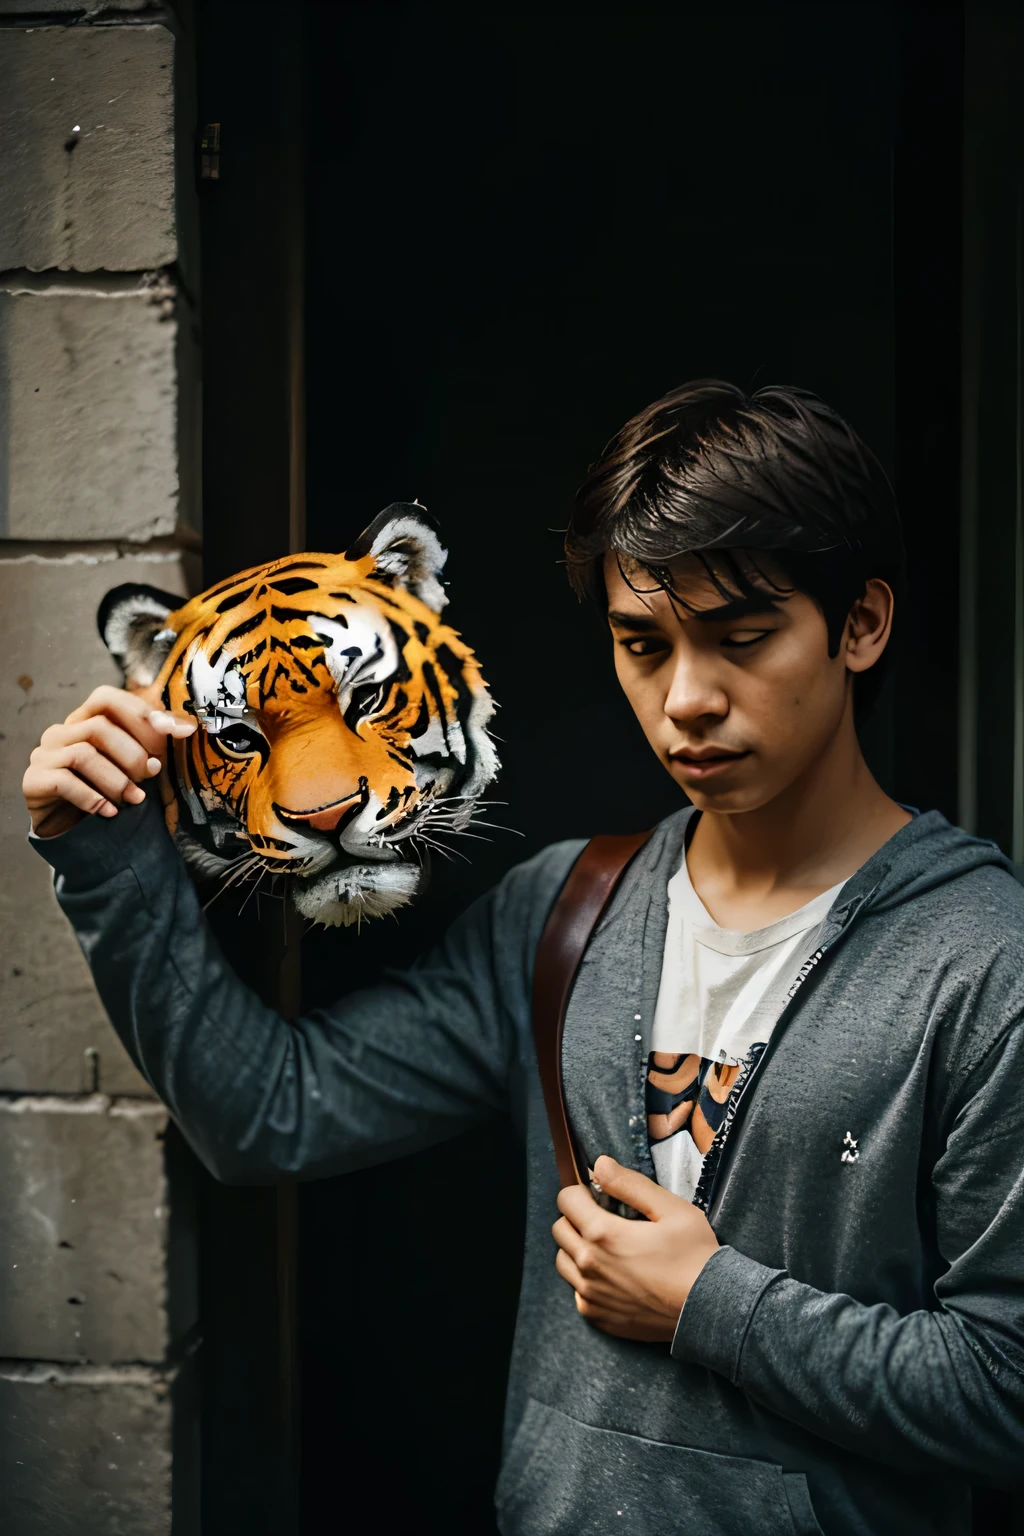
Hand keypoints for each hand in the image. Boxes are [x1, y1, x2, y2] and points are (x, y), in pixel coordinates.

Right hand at [23, 685, 195, 837]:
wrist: (67, 825)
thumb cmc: (103, 787)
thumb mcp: (130, 762)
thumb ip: (154, 742)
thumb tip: (188, 728)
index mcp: (85, 720)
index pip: (107, 698)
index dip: (139, 711)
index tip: (170, 731)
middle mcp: (62, 732)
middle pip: (99, 727)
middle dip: (133, 754)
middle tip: (150, 775)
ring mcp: (45, 754)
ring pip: (84, 754)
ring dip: (117, 779)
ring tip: (134, 799)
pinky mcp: (34, 780)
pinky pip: (64, 782)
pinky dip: (93, 798)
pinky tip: (109, 812)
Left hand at [552, 1154, 718, 1341]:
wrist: (711, 1309)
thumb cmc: (695, 1257)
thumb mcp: (671, 1209)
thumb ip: (630, 1184)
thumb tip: (600, 1165)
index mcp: (603, 1234)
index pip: (566, 1200)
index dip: (581, 1192)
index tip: (598, 1196)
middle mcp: (589, 1266)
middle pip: (560, 1230)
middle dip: (576, 1218)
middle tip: (603, 1219)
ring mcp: (591, 1295)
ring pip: (563, 1262)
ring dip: (577, 1249)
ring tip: (606, 1248)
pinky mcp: (598, 1317)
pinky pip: (577, 1291)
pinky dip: (586, 1280)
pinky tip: (613, 1276)